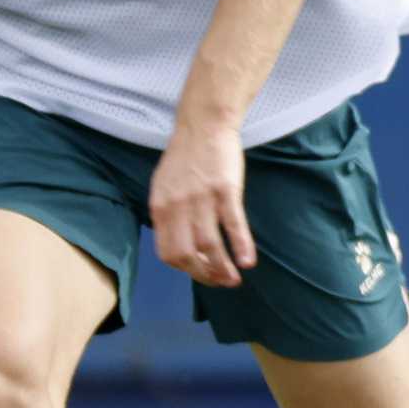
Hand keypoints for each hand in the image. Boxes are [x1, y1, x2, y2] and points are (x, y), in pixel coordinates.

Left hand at [149, 120, 253, 286]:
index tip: (201, 273)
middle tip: (221, 283)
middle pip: (187, 255)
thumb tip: (178, 242)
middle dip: (205, 275)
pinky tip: (248, 261)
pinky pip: (233, 226)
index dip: (185, 269)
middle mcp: (177, 207)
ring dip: (223, 268)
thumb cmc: (186, 156)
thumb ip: (168, 213)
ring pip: (210, 245)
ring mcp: (202, 199)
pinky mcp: (226, 190)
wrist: (204, 124)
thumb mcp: (164, 186)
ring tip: (234, 280)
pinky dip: (241, 247)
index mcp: (160, 207)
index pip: (167, 252)